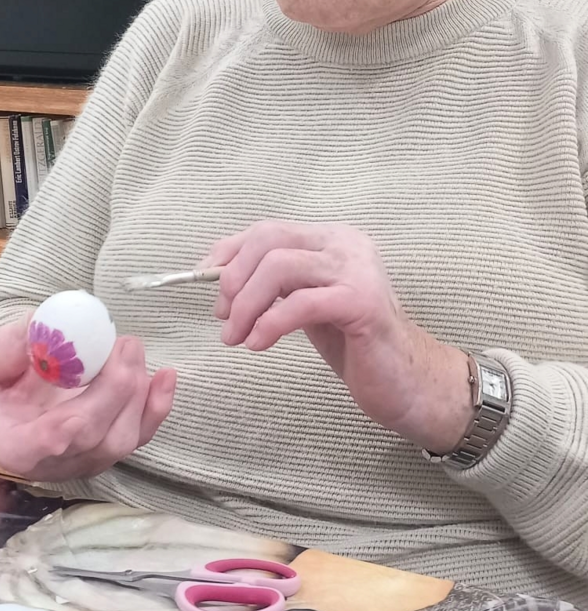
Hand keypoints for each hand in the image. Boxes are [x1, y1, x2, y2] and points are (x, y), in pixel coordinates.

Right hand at [0, 316, 176, 481]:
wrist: (12, 431)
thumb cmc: (2, 400)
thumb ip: (7, 350)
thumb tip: (39, 322)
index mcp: (18, 445)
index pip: (47, 442)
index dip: (66, 424)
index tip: (77, 396)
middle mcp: (58, 463)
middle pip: (95, 434)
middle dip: (115, 386)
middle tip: (122, 343)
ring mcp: (90, 462)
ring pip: (123, 436)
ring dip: (136, 389)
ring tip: (131, 349)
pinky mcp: (113, 454)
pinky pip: (142, 435)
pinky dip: (157, 405)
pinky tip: (166, 375)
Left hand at [204, 221, 473, 453]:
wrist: (405, 380)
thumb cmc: (353, 344)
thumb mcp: (306, 303)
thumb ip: (275, 284)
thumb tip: (219, 276)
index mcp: (331, 238)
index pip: (267, 230)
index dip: (228, 253)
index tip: (205, 282)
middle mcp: (346, 243)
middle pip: (268, 241)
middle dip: (233, 280)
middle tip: (223, 318)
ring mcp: (357, 270)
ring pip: (279, 267)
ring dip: (245, 305)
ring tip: (236, 337)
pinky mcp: (361, 302)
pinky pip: (300, 303)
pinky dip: (269, 323)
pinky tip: (258, 345)